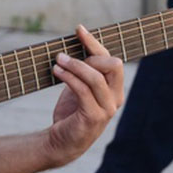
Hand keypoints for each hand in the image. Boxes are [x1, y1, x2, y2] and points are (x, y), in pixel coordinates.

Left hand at [46, 25, 123, 165]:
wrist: (61, 142)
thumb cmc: (71, 113)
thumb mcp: (79, 88)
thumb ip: (84, 71)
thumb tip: (78, 44)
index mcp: (115, 89)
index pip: (111, 60)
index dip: (95, 43)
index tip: (78, 29)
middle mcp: (116, 98)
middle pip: (112, 66)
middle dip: (89, 55)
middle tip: (64, 56)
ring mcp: (107, 109)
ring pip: (95, 78)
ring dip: (74, 65)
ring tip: (57, 61)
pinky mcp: (93, 117)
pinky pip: (83, 90)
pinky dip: (69, 77)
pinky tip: (56, 71)